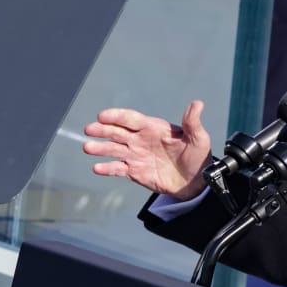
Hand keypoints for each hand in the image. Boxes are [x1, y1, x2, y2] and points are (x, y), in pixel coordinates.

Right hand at [82, 100, 211, 200]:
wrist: (195, 182)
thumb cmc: (197, 157)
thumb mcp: (198, 139)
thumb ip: (193, 122)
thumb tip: (197, 104)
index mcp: (153, 128)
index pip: (131, 119)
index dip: (117, 116)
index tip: (103, 116)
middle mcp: (140, 140)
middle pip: (117, 132)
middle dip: (102, 130)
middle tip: (90, 129)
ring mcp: (135, 155)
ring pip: (113, 149)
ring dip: (100, 148)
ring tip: (88, 148)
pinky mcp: (134, 171)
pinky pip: (117, 169)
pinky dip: (107, 168)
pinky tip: (97, 168)